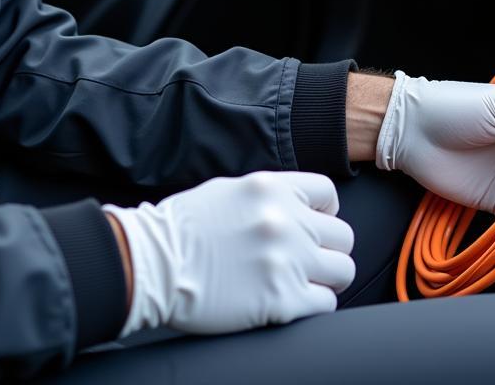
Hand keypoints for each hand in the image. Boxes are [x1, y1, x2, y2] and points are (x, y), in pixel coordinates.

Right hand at [103, 171, 354, 336]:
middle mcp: (286, 220)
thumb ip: (271, 196)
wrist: (152, 264)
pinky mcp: (280, 301)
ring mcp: (286, 261)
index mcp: (273, 188)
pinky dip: (314, 305)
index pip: (329, 194)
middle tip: (310, 261)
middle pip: (343, 236)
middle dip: (328, 249)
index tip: (314, 226)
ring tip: (305, 283)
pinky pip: (326, 304)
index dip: (326, 212)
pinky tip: (291, 302)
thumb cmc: (183, 227)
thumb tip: (300, 207)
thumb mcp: (231, 190)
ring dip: (327, 279)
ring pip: (343, 271)